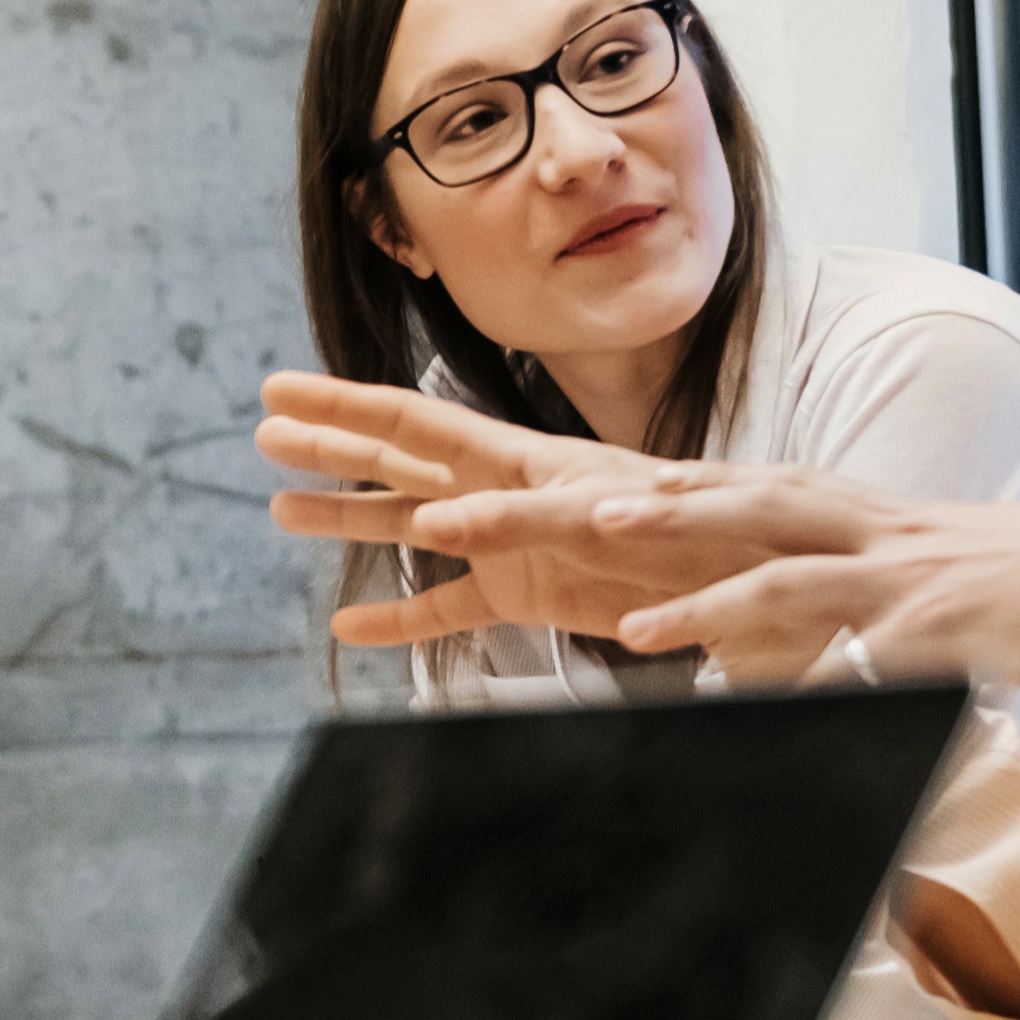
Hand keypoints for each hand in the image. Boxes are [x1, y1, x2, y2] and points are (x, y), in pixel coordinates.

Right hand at [254, 371, 789, 645]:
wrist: (757, 577)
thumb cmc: (700, 534)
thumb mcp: (615, 518)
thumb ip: (525, 522)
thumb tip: (437, 525)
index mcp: (522, 458)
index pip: (414, 424)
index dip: (343, 406)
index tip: (280, 391)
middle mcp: (504, 490)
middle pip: (399, 459)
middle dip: (332, 443)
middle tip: (262, 429)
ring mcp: (509, 544)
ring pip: (409, 527)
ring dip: (348, 518)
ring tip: (279, 512)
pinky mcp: (528, 596)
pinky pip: (449, 609)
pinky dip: (401, 617)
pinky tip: (350, 627)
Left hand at [599, 479, 1019, 690]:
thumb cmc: (1013, 576)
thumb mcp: (914, 566)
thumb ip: (843, 586)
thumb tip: (779, 631)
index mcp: (856, 512)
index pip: (744, 486)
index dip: (671, 486)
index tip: (593, 484)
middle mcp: (866, 531)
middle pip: (739, 508)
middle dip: (652, 513)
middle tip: (580, 515)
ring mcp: (902, 578)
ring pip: (786, 579)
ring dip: (706, 603)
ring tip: (635, 628)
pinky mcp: (944, 630)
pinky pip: (869, 661)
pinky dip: (820, 684)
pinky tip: (774, 709)